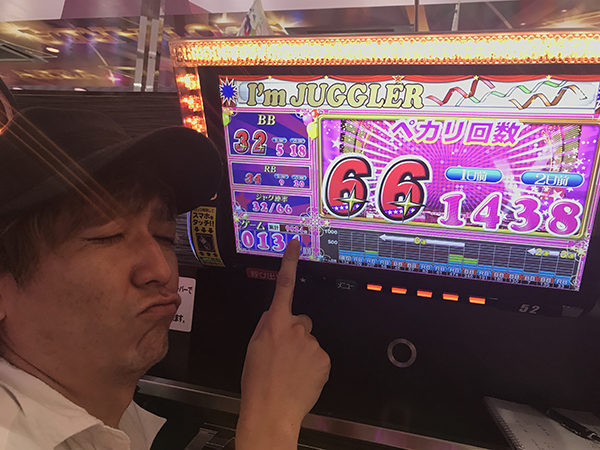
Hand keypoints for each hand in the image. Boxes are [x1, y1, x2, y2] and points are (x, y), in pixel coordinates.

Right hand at [236, 239, 330, 449]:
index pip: (284, 285)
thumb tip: (274, 316)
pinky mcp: (324, 359)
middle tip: (283, 354)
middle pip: (301, 321)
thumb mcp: (253, 347)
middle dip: (295, 332)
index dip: (289, 262)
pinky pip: (319, 356)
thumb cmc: (257, 381)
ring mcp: (312, 343)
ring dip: (302, 351)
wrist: (271, 410)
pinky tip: (300, 376)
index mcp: (275, 323)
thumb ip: (265, 326)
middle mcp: (296, 328)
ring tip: (290, 370)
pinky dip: (312, 364)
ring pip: (309, 341)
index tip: (295, 245)